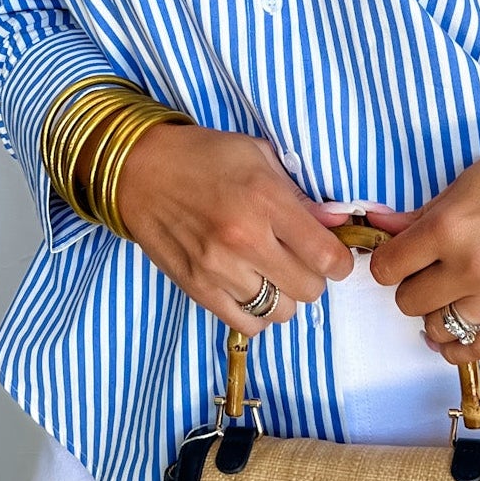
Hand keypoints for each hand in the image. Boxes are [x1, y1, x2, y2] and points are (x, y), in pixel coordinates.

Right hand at [114, 123, 354, 333]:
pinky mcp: (196, 289)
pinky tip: (251, 287)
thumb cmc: (204, 155)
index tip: (335, 255)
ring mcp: (218, 269)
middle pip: (309, 290)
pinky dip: (257, 313)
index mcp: (266, 199)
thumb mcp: (259, 156)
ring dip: (284, 295)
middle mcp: (244, 239)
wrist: (139, 169)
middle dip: (313, 275)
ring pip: (280, 312)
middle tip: (299, 258)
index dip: (340, 261)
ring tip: (271, 271)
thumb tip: (338, 222)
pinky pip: (246, 325)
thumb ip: (300, 194)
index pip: (326, 256)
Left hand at [367, 99, 479, 362]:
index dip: (386, 261)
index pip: (388, 268)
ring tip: (445, 293)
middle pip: (409, 302)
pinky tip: (452, 337)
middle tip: (425, 268)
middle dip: (410, 284)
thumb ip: (419, 213)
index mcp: (449, 227)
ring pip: (440, 328)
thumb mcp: (466, 181)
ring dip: (436, 312)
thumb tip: (377, 225)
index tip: (394, 256)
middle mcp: (471, 267)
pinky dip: (458, 347)